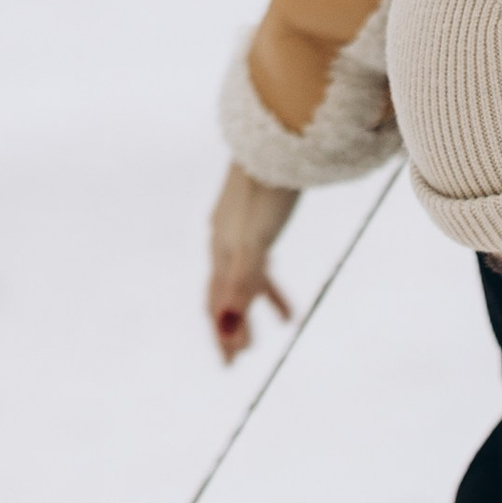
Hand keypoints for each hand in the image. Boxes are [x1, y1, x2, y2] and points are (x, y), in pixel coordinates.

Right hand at [208, 163, 297, 360]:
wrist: (277, 138)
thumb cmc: (266, 191)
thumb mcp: (254, 246)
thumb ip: (242, 286)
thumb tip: (225, 328)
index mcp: (221, 248)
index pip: (216, 301)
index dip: (222, 333)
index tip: (230, 364)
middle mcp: (224, 238)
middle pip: (224, 291)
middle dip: (231, 325)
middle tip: (240, 356)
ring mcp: (241, 226)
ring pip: (244, 274)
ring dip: (255, 302)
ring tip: (281, 320)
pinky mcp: (259, 216)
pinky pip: (260, 256)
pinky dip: (271, 277)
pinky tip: (285, 280)